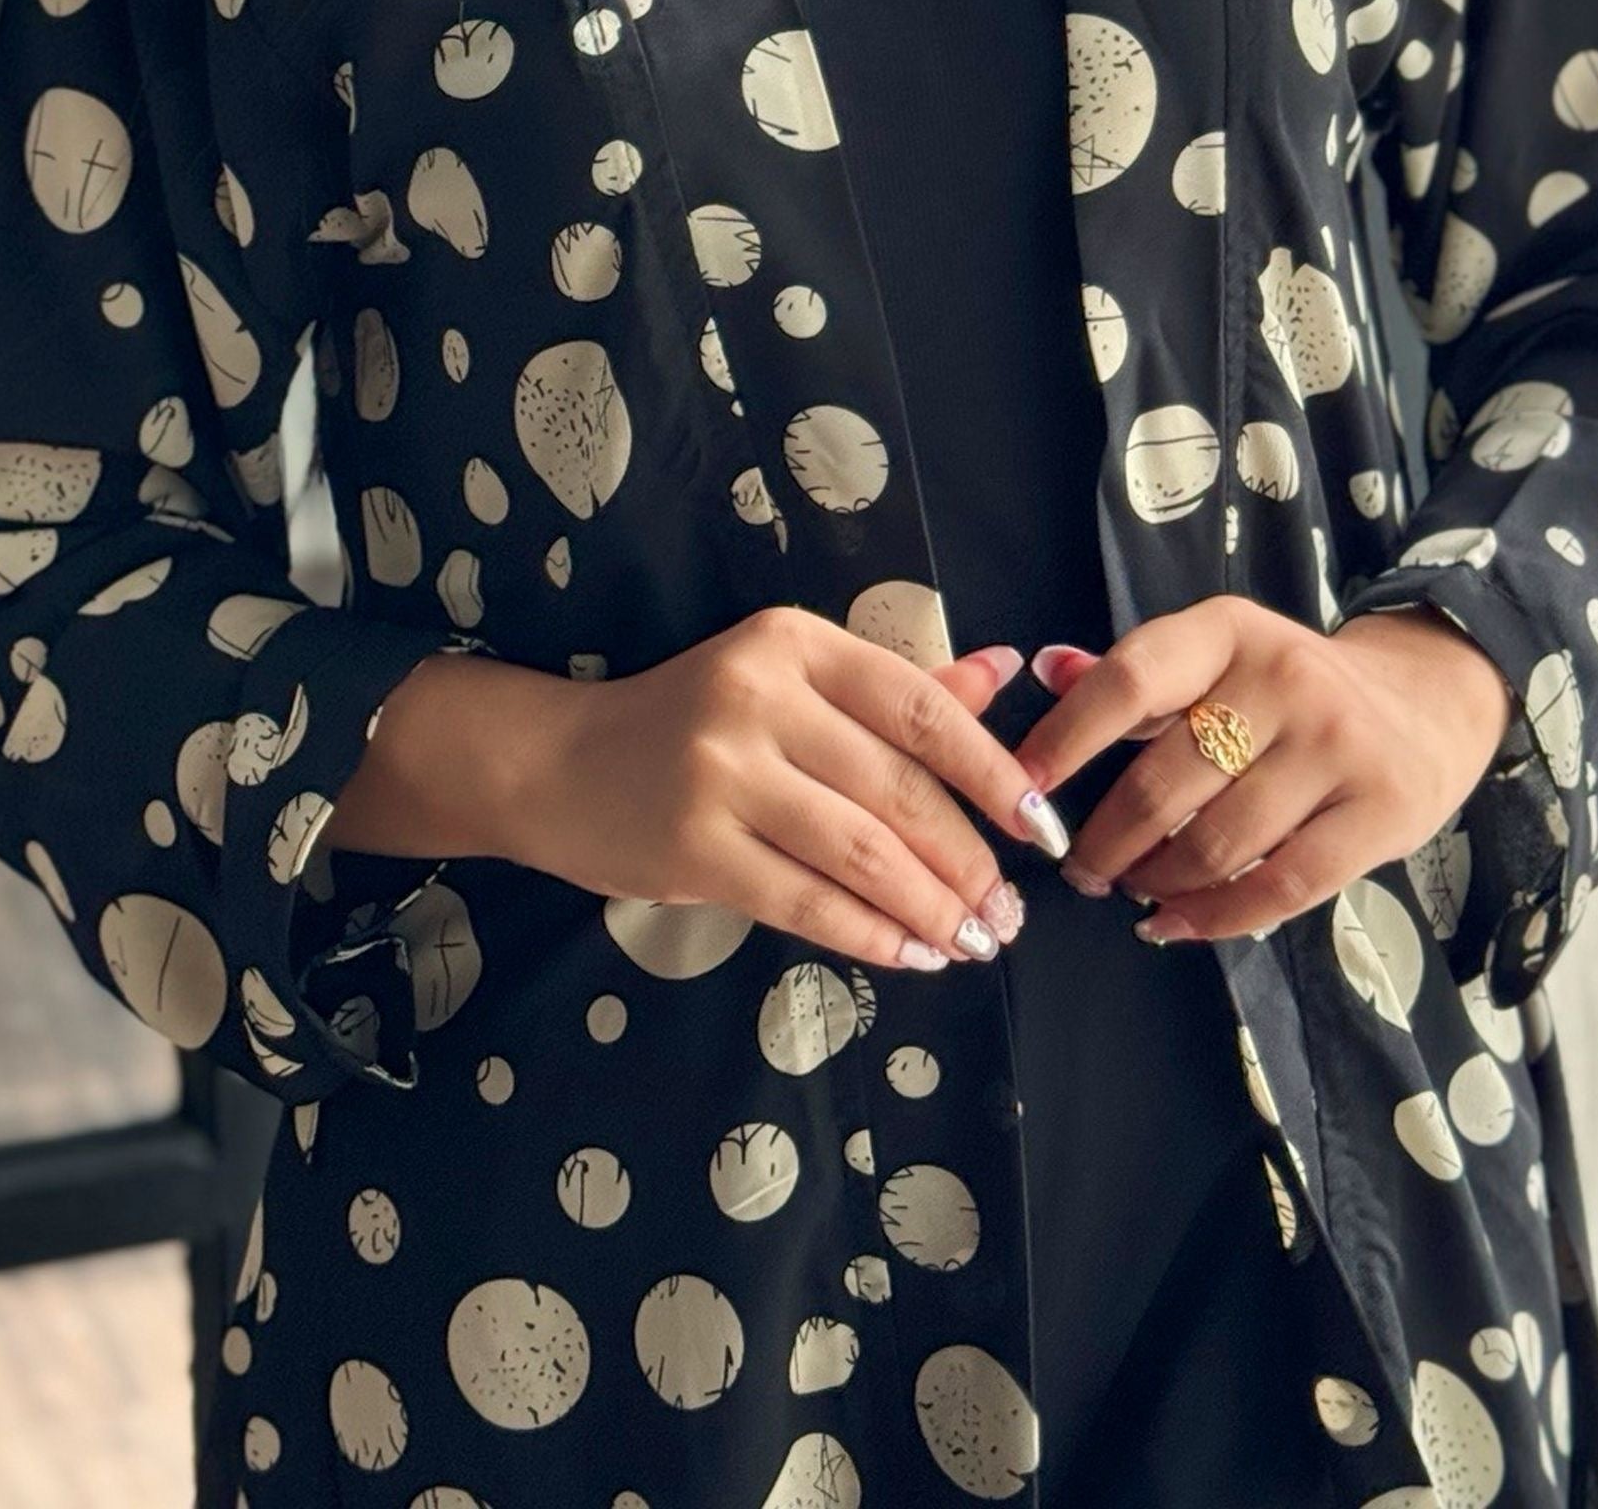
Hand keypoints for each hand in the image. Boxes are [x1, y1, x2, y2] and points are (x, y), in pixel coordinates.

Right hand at [344, 615, 1067, 976]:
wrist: (555, 762)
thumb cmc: (688, 719)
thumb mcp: (789, 680)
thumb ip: (896, 685)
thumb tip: (1002, 671)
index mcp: (794, 642)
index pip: (919, 708)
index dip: (992, 771)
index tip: (1042, 826)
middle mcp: (760, 697)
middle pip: (897, 789)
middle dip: (969, 860)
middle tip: (1010, 913)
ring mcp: (723, 774)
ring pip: (861, 853)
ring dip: (931, 907)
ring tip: (974, 941)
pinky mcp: (695, 848)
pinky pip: (807, 903)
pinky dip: (871, 936)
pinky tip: (912, 955)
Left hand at [1012, 596, 1515, 943]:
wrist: (1428, 701)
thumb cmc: (1293, 688)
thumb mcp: (1219, 657)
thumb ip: (1135, 673)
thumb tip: (1044, 667)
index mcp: (1228, 631)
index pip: (1130, 681)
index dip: (1067, 739)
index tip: (1023, 790)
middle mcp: (1283, 679)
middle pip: (1165, 780)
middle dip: (1106, 839)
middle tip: (1080, 867)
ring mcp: (1336, 745)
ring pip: (1216, 842)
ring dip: (1155, 881)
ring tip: (1131, 890)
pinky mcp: (1380, 812)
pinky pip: (1280, 885)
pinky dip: (1215, 918)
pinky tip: (1176, 923)